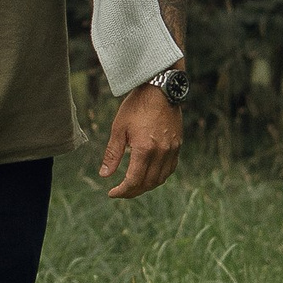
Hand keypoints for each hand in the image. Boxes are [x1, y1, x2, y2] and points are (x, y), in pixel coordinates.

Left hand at [99, 83, 180, 199]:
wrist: (160, 88)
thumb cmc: (137, 105)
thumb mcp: (119, 128)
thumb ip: (112, 154)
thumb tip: (104, 175)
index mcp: (144, 149)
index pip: (134, 180)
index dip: (122, 191)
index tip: (112, 193)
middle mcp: (161, 152)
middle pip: (148, 183)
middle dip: (133, 191)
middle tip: (121, 191)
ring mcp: (172, 149)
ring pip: (161, 179)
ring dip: (146, 186)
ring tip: (133, 185)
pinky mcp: (178, 145)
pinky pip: (170, 169)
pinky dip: (159, 177)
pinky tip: (150, 175)